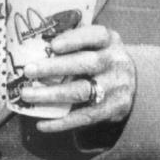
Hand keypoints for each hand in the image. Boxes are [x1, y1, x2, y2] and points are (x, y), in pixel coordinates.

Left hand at [19, 25, 135, 132]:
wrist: (132, 82)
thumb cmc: (98, 56)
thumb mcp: (93, 42)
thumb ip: (70, 40)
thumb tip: (30, 43)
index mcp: (109, 41)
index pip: (96, 35)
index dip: (74, 40)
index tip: (53, 45)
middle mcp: (115, 62)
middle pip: (86, 63)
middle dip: (55, 67)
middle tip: (28, 70)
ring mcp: (116, 87)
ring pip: (82, 92)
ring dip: (52, 94)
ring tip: (27, 95)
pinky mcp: (114, 109)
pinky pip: (85, 117)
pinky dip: (62, 122)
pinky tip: (42, 124)